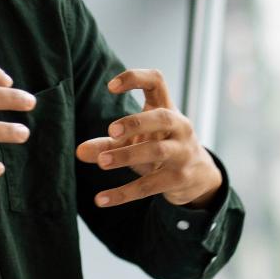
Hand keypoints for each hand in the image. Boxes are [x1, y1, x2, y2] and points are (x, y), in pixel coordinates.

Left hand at [75, 68, 222, 209]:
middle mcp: (179, 127)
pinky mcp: (178, 179)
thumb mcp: (136, 142)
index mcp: (167, 109)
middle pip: (162, 118)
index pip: (157, 82)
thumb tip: (79, 152)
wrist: (199, 176)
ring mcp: (182, 153)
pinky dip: (124, 193)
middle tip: (111, 131)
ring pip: (157, 151)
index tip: (110, 87)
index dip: (135, 79)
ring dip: (127, 155)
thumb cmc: (162, 149)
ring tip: (102, 162)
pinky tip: (102, 200)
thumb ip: (108, 144)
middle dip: (136, 123)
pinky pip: (149, 186)